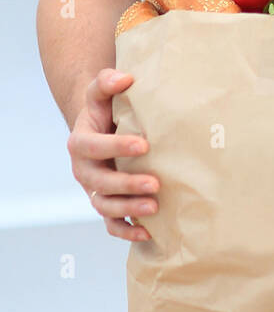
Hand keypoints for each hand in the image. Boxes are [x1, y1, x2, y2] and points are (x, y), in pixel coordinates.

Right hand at [67, 69, 156, 241]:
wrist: (102, 129)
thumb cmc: (106, 109)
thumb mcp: (101, 92)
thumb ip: (107, 82)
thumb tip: (126, 78)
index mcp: (80, 143)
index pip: (93, 146)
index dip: (116, 146)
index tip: (144, 144)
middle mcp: (84, 170)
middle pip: (100, 182)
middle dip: (127, 184)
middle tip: (155, 183)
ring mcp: (94, 190)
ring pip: (105, 206)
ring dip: (128, 209)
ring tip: (154, 207)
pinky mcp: (105, 204)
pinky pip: (111, 224)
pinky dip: (126, 232)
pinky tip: (148, 233)